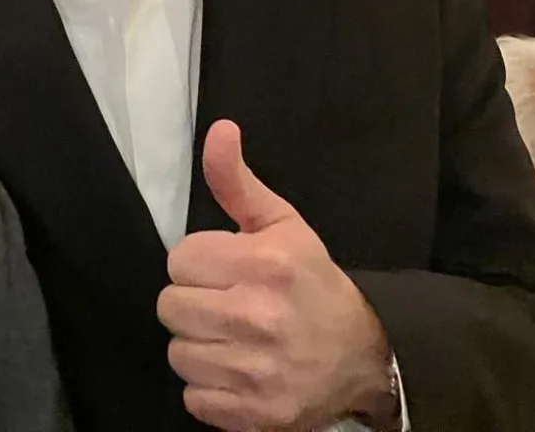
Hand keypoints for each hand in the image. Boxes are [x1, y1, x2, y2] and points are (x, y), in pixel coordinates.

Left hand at [158, 121, 395, 430]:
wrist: (365, 354)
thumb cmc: (313, 283)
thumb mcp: (281, 224)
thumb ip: (237, 181)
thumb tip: (218, 130)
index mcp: (263, 264)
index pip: (178, 260)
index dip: (197, 264)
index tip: (223, 270)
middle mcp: (258, 317)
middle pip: (170, 307)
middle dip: (193, 303)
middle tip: (226, 304)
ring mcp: (256, 371)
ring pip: (178, 353)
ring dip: (200, 347)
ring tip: (233, 339)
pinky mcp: (254, 414)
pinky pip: (193, 398)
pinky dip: (210, 389)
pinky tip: (239, 371)